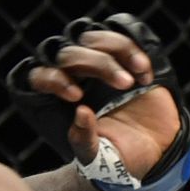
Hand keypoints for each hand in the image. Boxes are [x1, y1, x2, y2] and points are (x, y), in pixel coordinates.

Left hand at [8, 12, 189, 190]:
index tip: (77, 96)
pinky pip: (120, 33)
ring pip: (92, 36)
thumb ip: (83, 140)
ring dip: (117, 50)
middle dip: (96, 63)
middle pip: (66, 51)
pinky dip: (133, 48)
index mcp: (54, 99)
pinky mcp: (121, 53)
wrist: (150, 151)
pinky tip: (145, 74)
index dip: (55, 79)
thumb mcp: (96, 157)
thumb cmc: (114, 156)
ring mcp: (95, 59)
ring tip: (136, 79)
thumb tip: (81, 112)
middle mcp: (71, 75)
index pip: (39, 76)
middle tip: (123, 84)